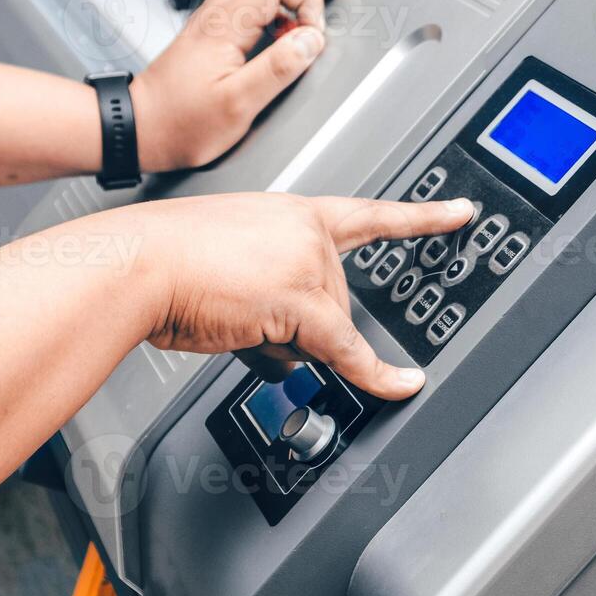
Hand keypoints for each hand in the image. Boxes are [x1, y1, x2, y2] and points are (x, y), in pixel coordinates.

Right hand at [128, 193, 474, 398]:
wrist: (136, 263)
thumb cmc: (159, 260)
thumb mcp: (224, 254)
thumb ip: (267, 282)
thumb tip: (288, 342)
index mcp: (289, 212)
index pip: (365, 215)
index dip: (418, 218)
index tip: (459, 212)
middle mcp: (305, 229)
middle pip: (336, 300)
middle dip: (298, 324)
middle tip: (240, 307)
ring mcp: (308, 263)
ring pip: (325, 329)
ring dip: (284, 342)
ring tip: (232, 317)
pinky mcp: (303, 301)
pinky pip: (347, 349)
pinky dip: (376, 374)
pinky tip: (400, 384)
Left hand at [131, 0, 343, 171]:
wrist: (139, 129)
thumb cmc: (180, 124)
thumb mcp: (237, 104)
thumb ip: (278, 69)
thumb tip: (310, 41)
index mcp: (225, 26)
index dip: (306, 0)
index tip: (315, 34)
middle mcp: (216, 14)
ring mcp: (210, 21)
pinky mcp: (208, 34)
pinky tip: (283, 25)